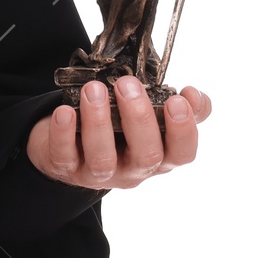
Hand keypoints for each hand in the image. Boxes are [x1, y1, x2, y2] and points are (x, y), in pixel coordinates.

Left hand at [26, 78, 210, 189]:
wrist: (67, 143)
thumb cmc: (117, 126)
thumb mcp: (148, 119)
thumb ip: (177, 108)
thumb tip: (194, 95)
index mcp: (159, 156)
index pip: (182, 154)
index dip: (183, 131)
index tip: (178, 100)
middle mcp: (132, 170)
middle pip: (145, 156)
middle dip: (139, 118)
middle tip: (128, 84)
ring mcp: (98, 173)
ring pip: (103, 159)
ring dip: (99, 122)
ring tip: (94, 89)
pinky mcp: (65, 167)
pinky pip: (64, 157)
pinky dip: (63, 134)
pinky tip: (65, 111)